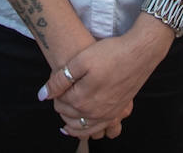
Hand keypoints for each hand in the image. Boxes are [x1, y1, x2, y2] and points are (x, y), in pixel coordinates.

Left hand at [41, 20, 171, 135]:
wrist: (139, 53)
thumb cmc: (111, 53)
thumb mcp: (81, 60)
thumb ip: (60, 80)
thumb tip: (43, 96)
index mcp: (82, 99)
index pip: (60, 103)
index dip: (55, 94)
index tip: (56, 86)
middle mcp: (94, 112)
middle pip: (70, 116)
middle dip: (61, 107)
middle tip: (59, 95)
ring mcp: (108, 114)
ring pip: (83, 128)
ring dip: (72, 124)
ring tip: (65, 117)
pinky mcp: (118, 111)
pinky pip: (100, 129)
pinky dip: (89, 129)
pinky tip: (84, 124)